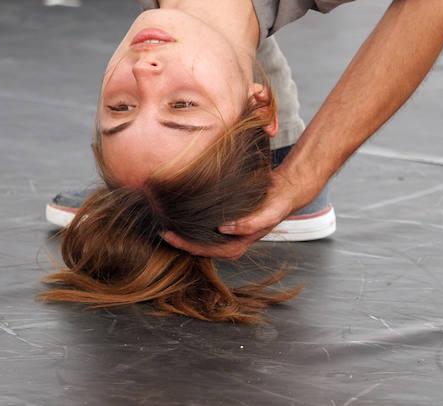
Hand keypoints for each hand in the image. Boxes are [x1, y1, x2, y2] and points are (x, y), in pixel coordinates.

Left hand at [161, 165, 314, 259]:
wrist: (284, 191)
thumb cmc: (277, 205)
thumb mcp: (267, 215)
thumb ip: (249, 224)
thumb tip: (224, 228)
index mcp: (236, 246)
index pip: (203, 250)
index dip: (183, 244)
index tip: (166, 234)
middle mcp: (228, 241)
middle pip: (196, 246)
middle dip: (178, 239)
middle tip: (158, 227)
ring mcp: (225, 232)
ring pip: (198, 236)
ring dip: (182, 230)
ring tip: (164, 218)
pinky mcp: (223, 220)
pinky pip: (202, 224)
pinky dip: (190, 219)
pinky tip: (179, 210)